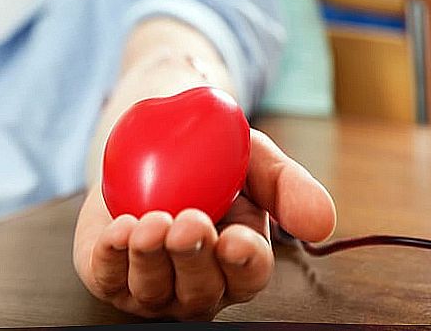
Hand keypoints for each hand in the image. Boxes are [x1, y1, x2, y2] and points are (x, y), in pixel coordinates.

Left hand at [73, 129, 336, 319]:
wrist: (150, 140)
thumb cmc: (209, 158)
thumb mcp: (253, 160)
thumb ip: (287, 186)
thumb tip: (322, 224)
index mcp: (238, 259)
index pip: (248, 274)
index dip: (244, 263)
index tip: (237, 239)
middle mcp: (197, 282)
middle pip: (200, 290)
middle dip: (192, 259)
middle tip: (188, 222)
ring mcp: (151, 285)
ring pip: (153, 290)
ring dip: (150, 259)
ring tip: (150, 223)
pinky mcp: (109, 274)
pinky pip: (108, 278)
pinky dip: (112, 257)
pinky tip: (119, 230)